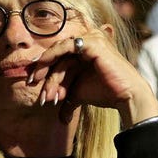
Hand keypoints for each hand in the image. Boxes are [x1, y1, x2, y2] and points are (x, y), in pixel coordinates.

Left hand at [26, 28, 157, 126]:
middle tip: (34, 88)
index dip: (43, 68)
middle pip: (57, 55)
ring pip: (59, 54)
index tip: (31, 82)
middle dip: (43, 72)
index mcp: (84, 49)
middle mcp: (88, 40)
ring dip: (50, 75)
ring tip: (47, 95)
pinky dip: (52, 58)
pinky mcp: (92, 42)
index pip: (58, 55)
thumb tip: (59, 118)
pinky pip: (64, 47)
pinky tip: (45, 72)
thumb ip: (65, 95)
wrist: (126, 96)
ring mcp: (91, 39)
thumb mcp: (78, 92)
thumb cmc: (104, 93)